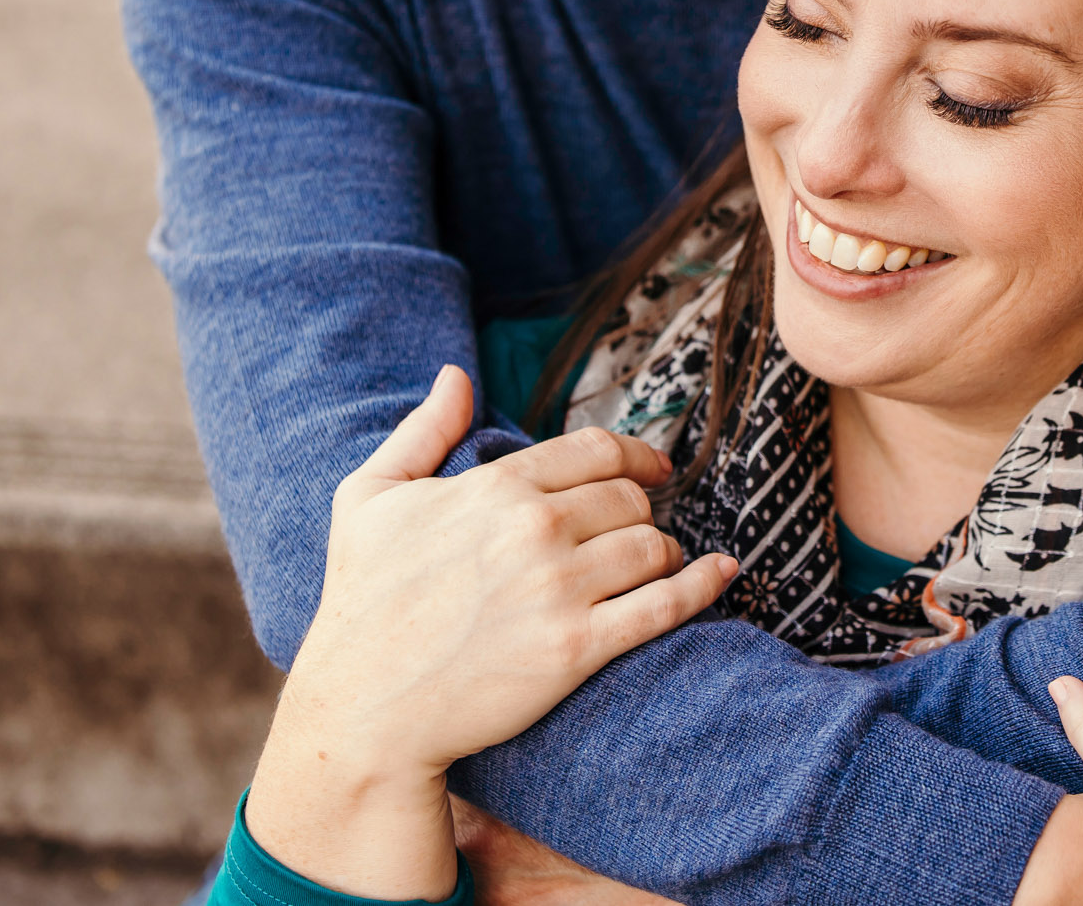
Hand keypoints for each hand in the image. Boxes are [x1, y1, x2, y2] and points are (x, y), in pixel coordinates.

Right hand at [246, 365, 735, 898]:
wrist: (363, 708)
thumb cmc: (360, 602)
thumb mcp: (368, 498)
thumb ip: (422, 430)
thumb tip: (457, 373)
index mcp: (495, 487)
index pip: (597, 451)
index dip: (636, 455)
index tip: (655, 466)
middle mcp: (535, 528)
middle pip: (631, 497)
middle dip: (643, 510)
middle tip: (639, 528)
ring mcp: (560, 590)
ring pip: (653, 545)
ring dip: (664, 550)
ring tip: (656, 562)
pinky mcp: (577, 649)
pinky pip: (663, 606)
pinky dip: (703, 586)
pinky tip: (722, 573)